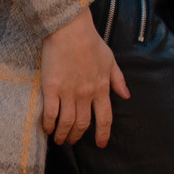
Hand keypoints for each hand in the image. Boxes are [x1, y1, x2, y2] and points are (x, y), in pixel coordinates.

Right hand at [40, 11, 128, 146]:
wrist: (70, 29)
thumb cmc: (90, 42)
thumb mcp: (110, 60)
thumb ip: (118, 80)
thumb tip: (126, 96)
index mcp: (102, 88)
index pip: (105, 118)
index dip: (103, 134)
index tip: (101, 144)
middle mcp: (86, 94)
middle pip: (83, 124)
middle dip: (78, 136)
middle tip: (72, 141)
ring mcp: (68, 92)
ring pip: (67, 122)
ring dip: (63, 134)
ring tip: (59, 140)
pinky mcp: (51, 87)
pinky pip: (51, 112)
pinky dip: (49, 124)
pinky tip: (47, 129)